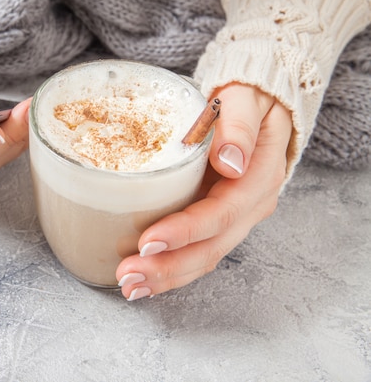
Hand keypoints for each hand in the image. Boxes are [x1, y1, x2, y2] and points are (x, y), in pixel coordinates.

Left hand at [116, 83, 291, 299]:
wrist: (255, 104)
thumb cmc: (246, 98)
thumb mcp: (246, 99)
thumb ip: (239, 126)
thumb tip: (230, 161)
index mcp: (258, 178)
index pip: (221, 214)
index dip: (185, 232)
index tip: (147, 242)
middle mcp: (249, 206)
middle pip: (210, 248)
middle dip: (168, 266)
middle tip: (128, 275)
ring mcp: (233, 217)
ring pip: (202, 258)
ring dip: (165, 276)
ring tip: (129, 286)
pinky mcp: (215, 220)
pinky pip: (195, 252)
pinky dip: (170, 268)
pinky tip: (144, 279)